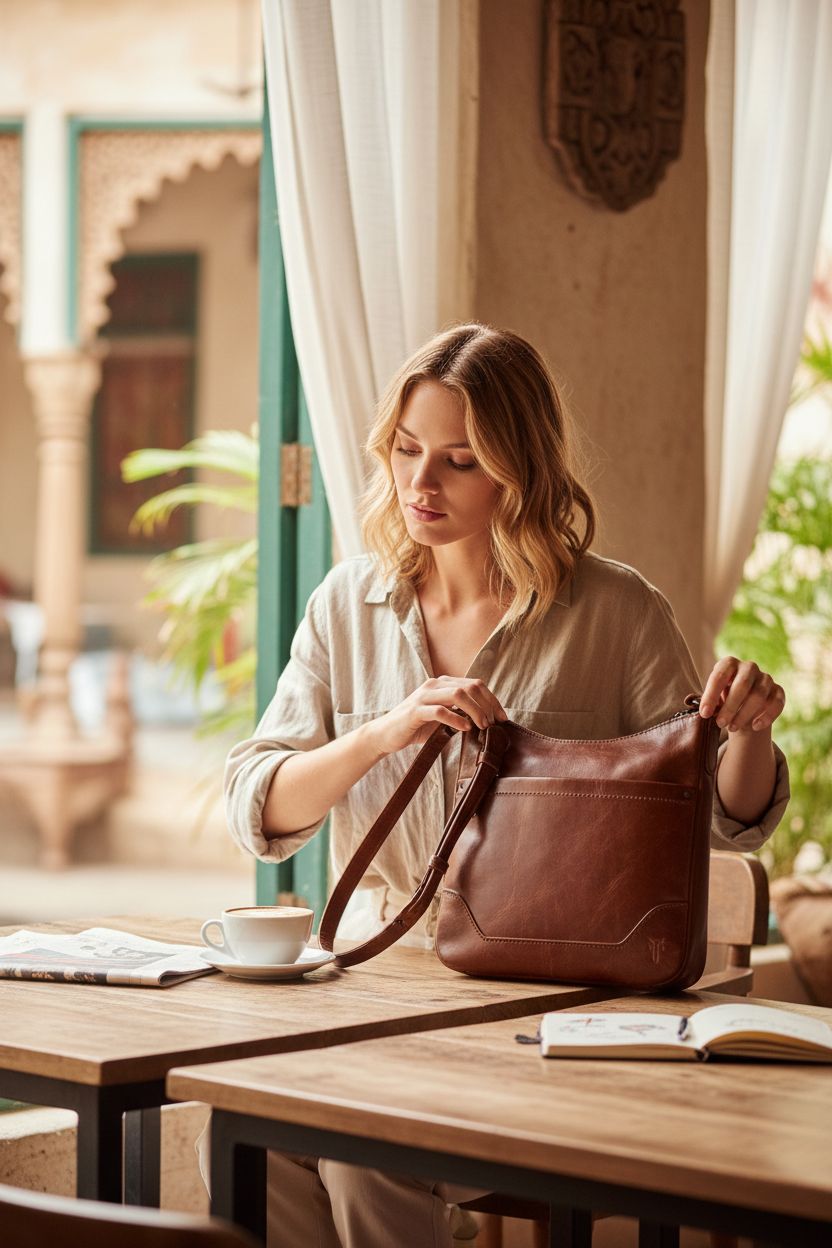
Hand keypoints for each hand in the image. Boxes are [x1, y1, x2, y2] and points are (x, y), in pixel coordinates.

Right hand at [368, 676, 507, 755]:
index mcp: (443, 684)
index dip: (492, 700)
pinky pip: (440, 711)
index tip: (502, 718)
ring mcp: (424, 696)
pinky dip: (456, 719)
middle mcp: (434, 684)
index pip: (475, 684)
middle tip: (494, 724)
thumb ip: (460, 713)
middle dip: (487, 705)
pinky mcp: (415, 710)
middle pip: (470, 687)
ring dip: (475, 711)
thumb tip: (487, 720)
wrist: (386, 734)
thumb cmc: (416, 727)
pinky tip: (465, 729)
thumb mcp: (442, 718)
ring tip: (482, 726)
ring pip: (458, 695)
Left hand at [699, 657, 785, 732]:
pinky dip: (766, 717)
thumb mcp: (714, 698)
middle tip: (720, 723)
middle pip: (742, 684)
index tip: (704, 714)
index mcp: (729, 664)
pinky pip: (776, 703)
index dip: (711, 695)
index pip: (720, 676)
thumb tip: (704, 713)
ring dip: (744, 714)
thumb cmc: (723, 699)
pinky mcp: (778, 690)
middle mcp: (748, 667)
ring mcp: (765, 678)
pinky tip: (755, 726)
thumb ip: (709, 703)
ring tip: (732, 728)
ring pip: (759, 695)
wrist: (743, 704)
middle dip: (730, 706)